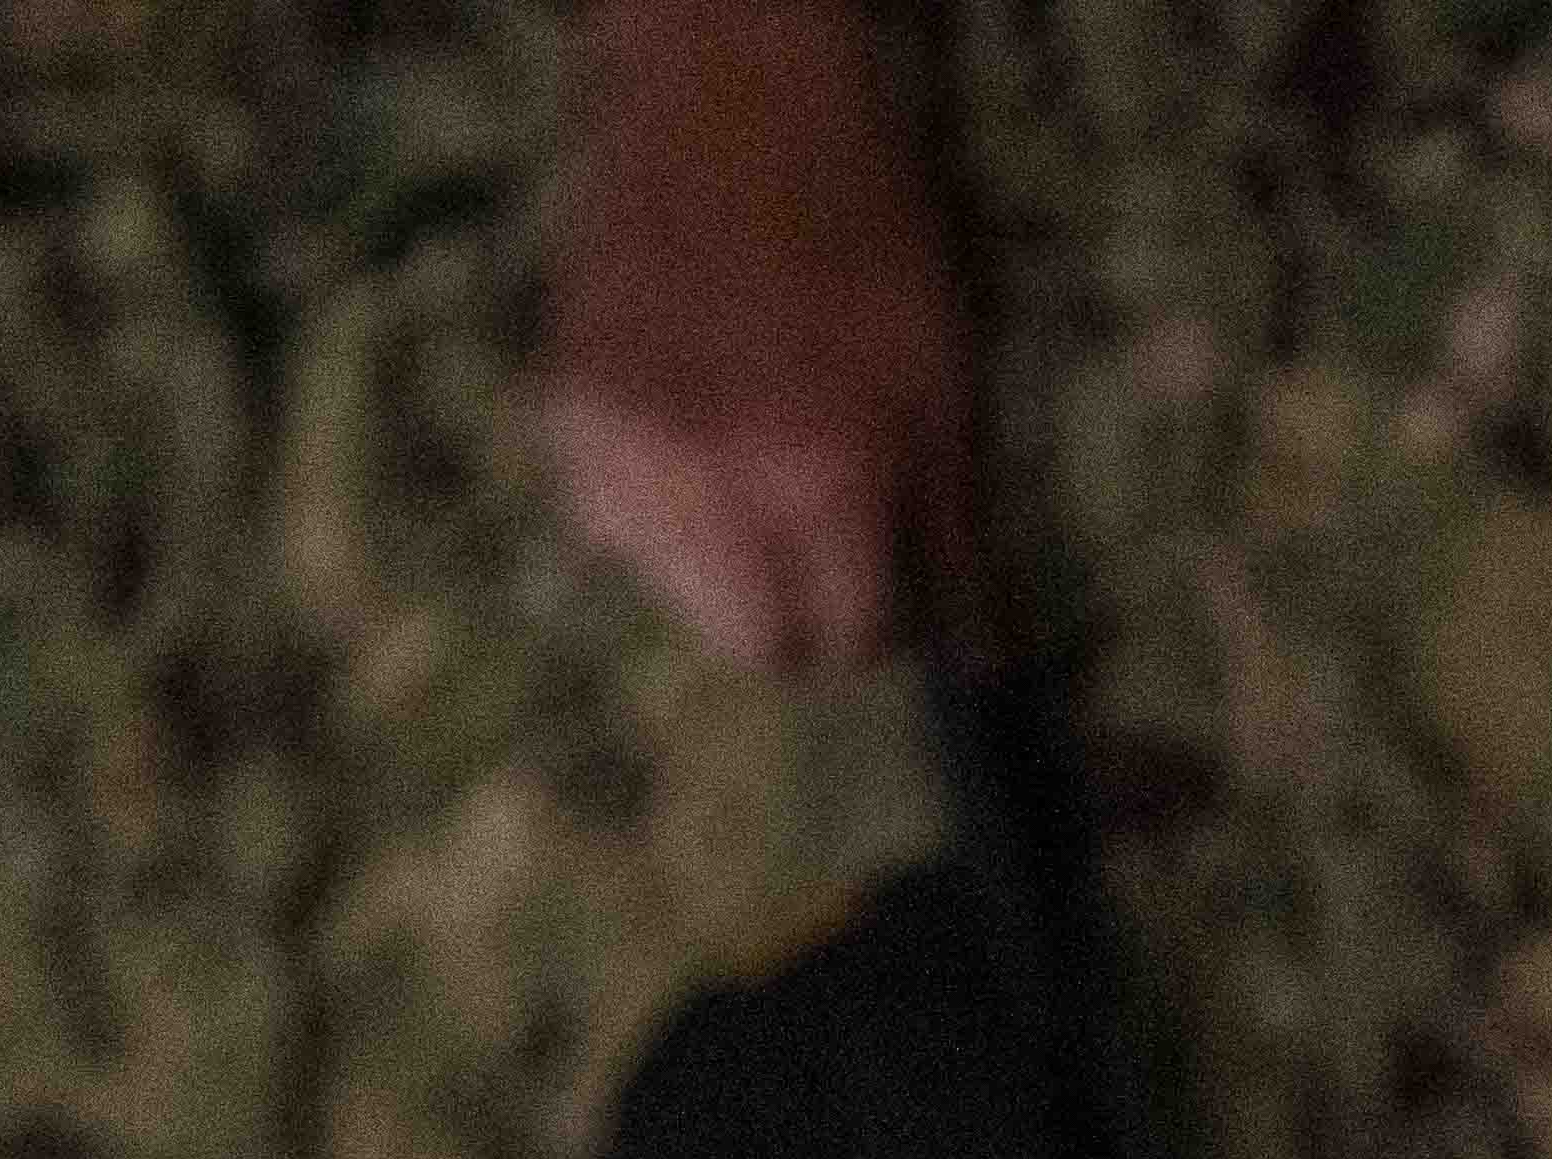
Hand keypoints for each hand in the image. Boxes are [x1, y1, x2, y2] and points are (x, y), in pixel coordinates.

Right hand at [544, 0, 963, 674]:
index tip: (891, 589)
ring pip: (678, 591)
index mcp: (822, 479)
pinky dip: (655, 509)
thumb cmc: (867, 236)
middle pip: (756, 641)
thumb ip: (957, 537)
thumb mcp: (944, 385)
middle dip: (803, 617)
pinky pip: (610, 521)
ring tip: (760, 468)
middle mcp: (713, 481)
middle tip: (829, 553)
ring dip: (726, 565)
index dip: (885, 623)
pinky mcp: (567, 410)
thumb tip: (984, 661)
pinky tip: (697, 439)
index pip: (853, 636)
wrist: (730, 104)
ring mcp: (626, 447)